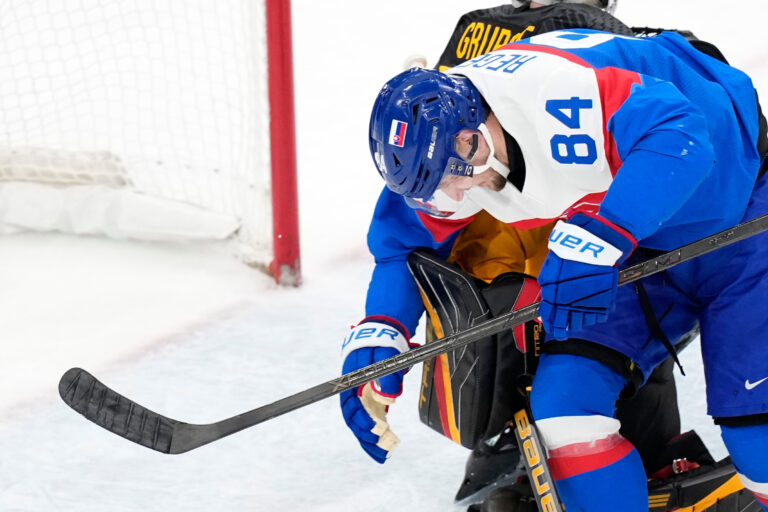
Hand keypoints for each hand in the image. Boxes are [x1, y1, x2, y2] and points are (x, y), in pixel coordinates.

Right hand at [340, 318, 412, 462]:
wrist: (384, 330)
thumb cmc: (382, 341)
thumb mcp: (385, 352)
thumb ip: (387, 373)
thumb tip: (390, 397)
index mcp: (351, 380)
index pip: (350, 405)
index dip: (361, 419)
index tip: (375, 429)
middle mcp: (355, 391)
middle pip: (354, 419)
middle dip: (365, 436)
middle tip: (381, 448)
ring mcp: (364, 395)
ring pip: (362, 423)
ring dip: (370, 440)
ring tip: (383, 456)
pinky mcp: (374, 398)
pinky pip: (373, 420)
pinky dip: (378, 434)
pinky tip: (385, 447)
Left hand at [538, 213, 635, 339]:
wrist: (595, 244)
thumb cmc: (569, 253)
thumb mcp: (550, 269)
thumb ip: (547, 288)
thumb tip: (546, 304)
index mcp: (555, 296)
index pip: (552, 318)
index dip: (552, 325)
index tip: (552, 329)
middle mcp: (572, 303)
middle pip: (569, 324)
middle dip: (566, 325)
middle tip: (565, 325)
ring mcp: (589, 303)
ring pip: (584, 322)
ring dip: (580, 319)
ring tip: (578, 313)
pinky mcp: (605, 301)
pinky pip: (599, 316)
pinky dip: (594, 314)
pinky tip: (591, 307)